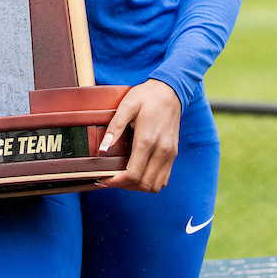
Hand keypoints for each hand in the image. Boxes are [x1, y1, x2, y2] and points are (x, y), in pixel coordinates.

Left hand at [98, 78, 181, 192]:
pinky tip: (139, 172)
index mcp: (147, 140)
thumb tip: (103, 149)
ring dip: (138, 186)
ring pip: (155, 186)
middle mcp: (161, 151)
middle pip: (143, 184)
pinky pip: (164, 179)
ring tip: (124, 177)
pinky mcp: (173, 154)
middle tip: (111, 179)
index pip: (133, 174)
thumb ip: (115, 127)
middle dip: (125, 186)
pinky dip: (151, 182)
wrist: (170, 90)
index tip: (104, 179)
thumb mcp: (127, 105)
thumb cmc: (147, 96)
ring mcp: (170, 154)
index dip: (116, 182)